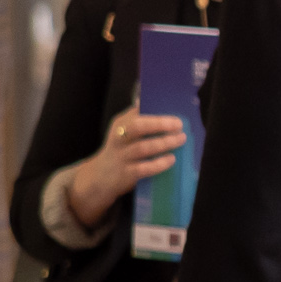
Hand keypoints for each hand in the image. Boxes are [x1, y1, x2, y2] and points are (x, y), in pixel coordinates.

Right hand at [69, 108, 187, 228]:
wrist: (100, 176)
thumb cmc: (120, 150)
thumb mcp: (124, 132)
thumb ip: (137, 119)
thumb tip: (153, 105)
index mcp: (120, 125)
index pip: (135, 113)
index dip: (154, 112)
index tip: (174, 114)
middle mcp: (118, 138)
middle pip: (136, 127)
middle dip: (159, 124)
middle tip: (179, 125)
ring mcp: (121, 156)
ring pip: (142, 147)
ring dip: (164, 143)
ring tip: (180, 139)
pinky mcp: (126, 173)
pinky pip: (143, 168)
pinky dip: (159, 164)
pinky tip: (171, 159)